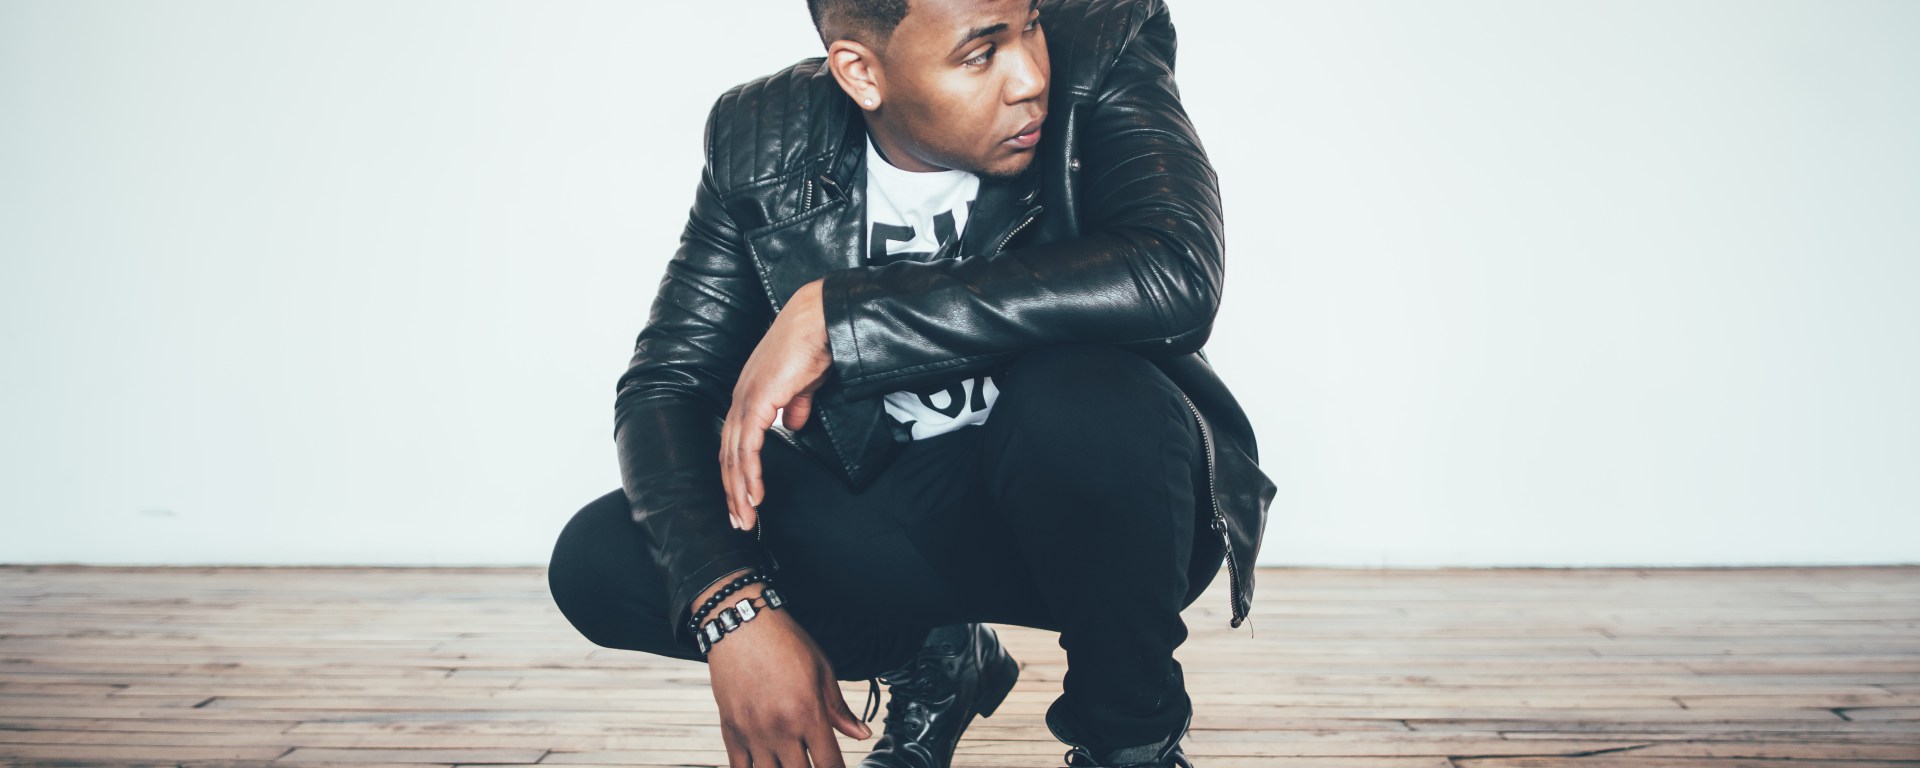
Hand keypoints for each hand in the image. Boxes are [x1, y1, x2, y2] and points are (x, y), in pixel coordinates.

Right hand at [707, 591, 872, 766]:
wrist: (742, 625)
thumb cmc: (784, 643)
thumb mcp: (822, 671)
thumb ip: (839, 709)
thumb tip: (862, 733)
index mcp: (808, 713)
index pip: (829, 764)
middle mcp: (780, 728)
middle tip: (813, 764)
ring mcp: (753, 733)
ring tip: (791, 764)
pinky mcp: (731, 731)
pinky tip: (765, 767)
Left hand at [722, 278, 830, 533]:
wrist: (821, 318)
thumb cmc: (815, 343)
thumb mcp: (805, 383)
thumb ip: (795, 405)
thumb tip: (792, 425)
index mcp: (750, 393)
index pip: (736, 441)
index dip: (737, 472)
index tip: (744, 500)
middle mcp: (741, 397)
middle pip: (728, 454)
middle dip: (732, 491)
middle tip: (740, 522)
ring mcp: (746, 399)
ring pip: (734, 456)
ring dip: (739, 490)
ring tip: (746, 518)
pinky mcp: (758, 401)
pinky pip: (748, 447)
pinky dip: (750, 474)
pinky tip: (755, 494)